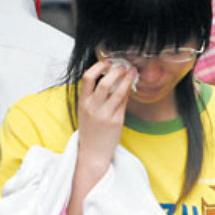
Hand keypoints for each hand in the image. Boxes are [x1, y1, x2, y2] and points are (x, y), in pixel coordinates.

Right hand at [76, 60, 136, 176]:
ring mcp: (105, 115)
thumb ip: (94, 96)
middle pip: (105, 83)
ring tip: (132, 72)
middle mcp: (93, 107)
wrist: (92, 151)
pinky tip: (131, 87)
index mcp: (83, 102)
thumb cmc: (90, 129)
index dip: (98, 67)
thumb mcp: (86, 111)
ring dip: (127, 79)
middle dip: (116, 71)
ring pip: (118, 92)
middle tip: (123, 66)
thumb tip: (111, 79)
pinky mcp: (116, 121)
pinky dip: (127, 93)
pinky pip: (124, 103)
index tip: (107, 62)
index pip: (87, 78)